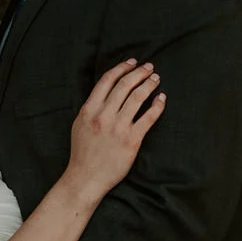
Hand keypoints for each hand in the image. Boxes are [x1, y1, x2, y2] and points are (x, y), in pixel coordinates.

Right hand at [66, 59, 165, 199]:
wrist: (86, 178)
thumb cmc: (83, 152)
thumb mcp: (80, 124)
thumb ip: (92, 107)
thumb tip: (106, 92)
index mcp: (89, 109)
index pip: (107, 80)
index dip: (122, 68)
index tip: (132, 62)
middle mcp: (104, 115)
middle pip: (125, 85)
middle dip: (140, 73)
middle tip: (149, 68)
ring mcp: (118, 127)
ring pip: (138, 97)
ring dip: (149, 84)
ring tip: (156, 79)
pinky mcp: (132, 140)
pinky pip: (149, 117)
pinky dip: (157, 105)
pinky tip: (161, 98)